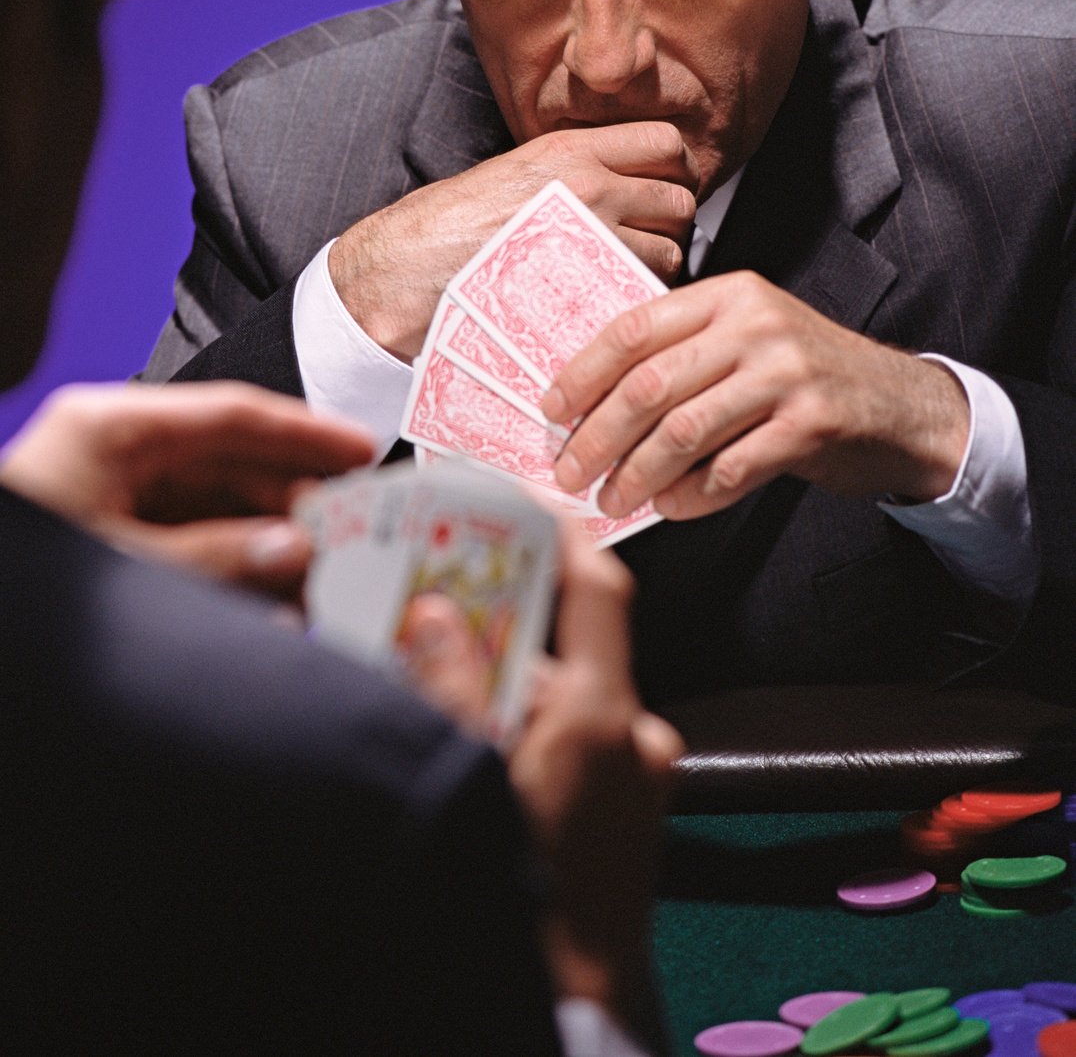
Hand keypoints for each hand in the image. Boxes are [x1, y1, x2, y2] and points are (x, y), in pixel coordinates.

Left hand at [0, 382, 374, 598]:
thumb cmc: (24, 582)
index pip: (229, 414)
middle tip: (353, 528)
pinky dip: (232, 566)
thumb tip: (291, 550)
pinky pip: (187, 542)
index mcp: (107, 430)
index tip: (361, 449)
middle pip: (227, 460)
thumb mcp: (123, 566)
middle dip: (292, 497)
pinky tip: (274, 595)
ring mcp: (107, 494)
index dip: (303, 431)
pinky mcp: (106, 537)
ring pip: (212, 506)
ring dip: (267, 539)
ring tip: (324, 571)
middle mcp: (110, 453)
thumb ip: (215, 559)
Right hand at [328, 120, 697, 358]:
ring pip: (671, 251)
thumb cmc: (446, 226)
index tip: (662, 186)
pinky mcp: (588, 286)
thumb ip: (569, 170)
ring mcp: (592, 238)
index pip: (665, 141)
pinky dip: (639, 300)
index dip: (674, 167)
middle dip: (672, 222)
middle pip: (679, 198)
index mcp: (570, 148)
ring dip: (659, 268)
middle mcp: (590, 185)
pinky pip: (644, 291)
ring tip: (626, 277)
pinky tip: (614, 304)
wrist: (406, 271)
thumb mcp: (511, 171)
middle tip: (649, 239)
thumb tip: (617, 179)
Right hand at [406, 515, 680, 1046]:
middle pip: (566, 649)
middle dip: (502, 634)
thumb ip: (449, 687)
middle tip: (438, 620)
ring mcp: (641, 776)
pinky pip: (581, 743)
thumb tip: (435, 615)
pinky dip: (535, 734)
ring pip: (568, 700)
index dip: (563, 532)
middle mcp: (635, 735)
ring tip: (444, 704)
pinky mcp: (635, 809)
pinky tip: (486, 758)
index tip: (527, 499)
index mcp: (601, 717)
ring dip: (511, 693)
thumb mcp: (467, 778)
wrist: (577, 1007)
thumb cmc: (526, 906)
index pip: (597, 588)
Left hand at [543, 270, 970, 517]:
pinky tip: (669, 507)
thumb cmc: (806, 377)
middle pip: (650, 384)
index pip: (635, 327)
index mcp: (729, 295)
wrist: (903, 406)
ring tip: (612, 500)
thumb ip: (685, 354)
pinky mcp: (811, 424)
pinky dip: (691, 495)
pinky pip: (730, 468)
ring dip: (637, 474)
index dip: (584, 372)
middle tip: (569, 471)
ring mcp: (786, 374)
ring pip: (683, 430)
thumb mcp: (749, 340)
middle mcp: (756, 325)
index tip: (552, 411)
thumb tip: (593, 403)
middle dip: (598, 435)